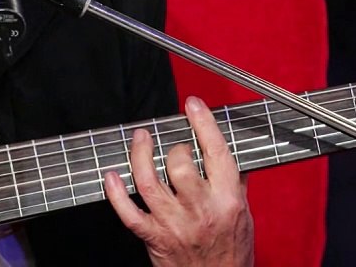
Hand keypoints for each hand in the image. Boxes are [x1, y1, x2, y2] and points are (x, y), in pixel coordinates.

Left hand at [105, 96, 252, 266]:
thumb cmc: (232, 252)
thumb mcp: (243, 215)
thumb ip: (234, 182)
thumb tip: (226, 151)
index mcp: (227, 200)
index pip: (215, 152)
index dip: (203, 123)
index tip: (193, 105)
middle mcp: (200, 211)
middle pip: (178, 164)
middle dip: (172, 147)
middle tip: (172, 146)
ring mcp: (175, 225)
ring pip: (148, 181)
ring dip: (139, 155)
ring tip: (139, 139)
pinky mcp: (155, 238)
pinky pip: (128, 213)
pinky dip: (115, 193)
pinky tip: (112, 176)